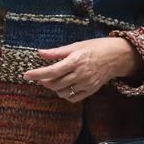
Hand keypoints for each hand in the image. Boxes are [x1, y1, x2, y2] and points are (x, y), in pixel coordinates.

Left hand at [22, 37, 140, 100]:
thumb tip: (40, 53)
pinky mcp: (90, 90)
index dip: (38, 74)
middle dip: (44, 81)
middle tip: (41, 76)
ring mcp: (86, 84)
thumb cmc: (95, 48)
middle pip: (55, 83)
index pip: (52, 71)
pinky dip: (64, 94)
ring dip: (53, 88)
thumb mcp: (76, 45)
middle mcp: (80, 74)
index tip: (27, 75)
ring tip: (53, 80)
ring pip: (62, 92)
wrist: (116, 57)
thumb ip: (57, 52)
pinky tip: (64, 86)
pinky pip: (72, 98)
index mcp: (76, 60)